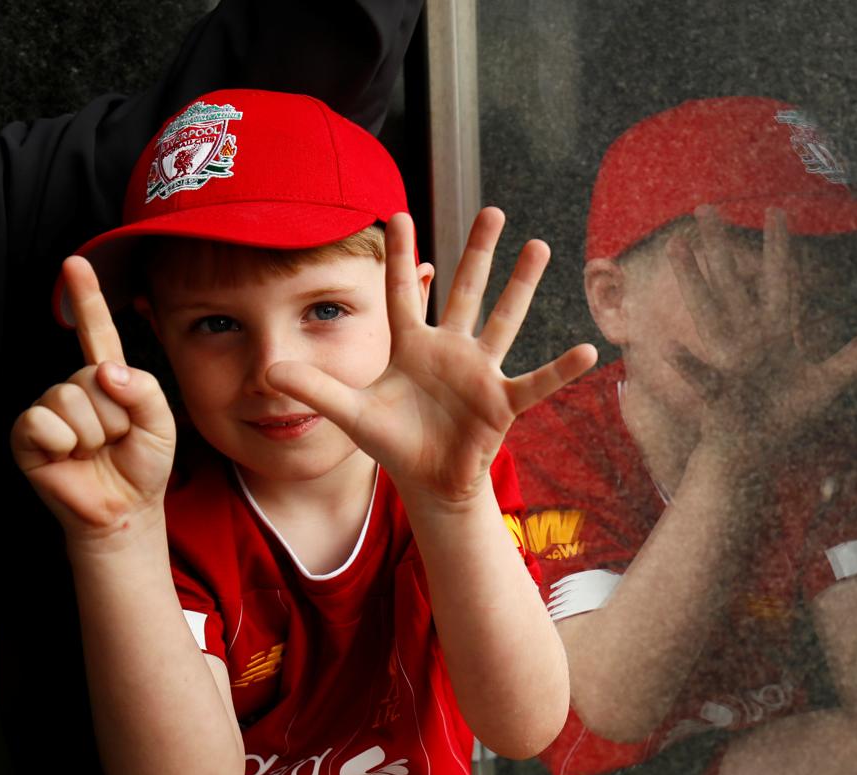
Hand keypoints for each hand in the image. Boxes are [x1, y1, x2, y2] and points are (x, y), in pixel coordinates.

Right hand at [11, 257, 175, 536]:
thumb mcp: (161, 423)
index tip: (77, 261)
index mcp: (109, 377)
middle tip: (116, 441)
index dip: (85, 296)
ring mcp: (50, 408)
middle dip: (116, 415)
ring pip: (72, 399)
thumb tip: (106, 370)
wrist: (125, 508)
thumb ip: (145, 390)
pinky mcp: (28, 433)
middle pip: (94, 375)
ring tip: (96, 451)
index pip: (96, 331)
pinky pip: (46, 422)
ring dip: (94, 432)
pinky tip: (70, 458)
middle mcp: (76, 386)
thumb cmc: (142, 464)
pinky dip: (66, 444)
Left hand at [267, 208, 596, 506]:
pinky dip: (561, 370)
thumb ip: (317, 387)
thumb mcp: (351, 412)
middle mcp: (450, 350)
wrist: (429, 481)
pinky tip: (588, 351)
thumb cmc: (394, 442)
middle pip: (467, 291)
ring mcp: (480, 372)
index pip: (403, 292)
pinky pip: (536, 382)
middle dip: (479, 252)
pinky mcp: (502, 402)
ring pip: (504, 320)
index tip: (397, 212)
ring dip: (522, 285)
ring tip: (540, 246)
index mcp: (412, 346)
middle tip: (494, 211)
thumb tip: (268, 370)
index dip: (399, 255)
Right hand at [665, 205, 856, 454]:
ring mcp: (729, 361)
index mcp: (774, 334)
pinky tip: (670, 348)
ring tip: (676, 247)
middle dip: (721, 246)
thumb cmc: (782, 419)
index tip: (778, 211)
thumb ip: (853, 363)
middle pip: (732, 282)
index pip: (779, 282)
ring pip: (708, 312)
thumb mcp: (825, 388)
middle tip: (705, 206)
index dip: (779, 248)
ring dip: (693, 280)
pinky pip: (703, 376)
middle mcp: (747, 339)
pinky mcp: (718, 393)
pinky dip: (688, 364)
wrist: (751, 454)